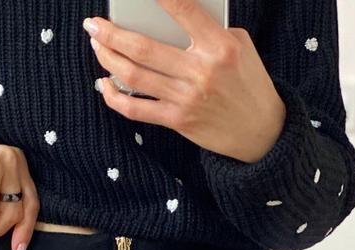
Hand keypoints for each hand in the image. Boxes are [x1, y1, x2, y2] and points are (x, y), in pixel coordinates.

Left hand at [82, 0, 286, 162]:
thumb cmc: (248, 82)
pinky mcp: (177, 121)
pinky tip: (104, 84)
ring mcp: (186, 98)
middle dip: (111, 33)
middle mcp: (200, 71)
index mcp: (220, 45)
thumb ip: (209, 30)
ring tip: (97, 45)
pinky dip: (114, 97)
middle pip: (143, 48)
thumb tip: (171, 17)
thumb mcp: (240, 46)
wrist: (261, 132)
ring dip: (108, 58)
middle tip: (93, 23)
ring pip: (135, 76)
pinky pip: (137, 109)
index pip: (183, 9)